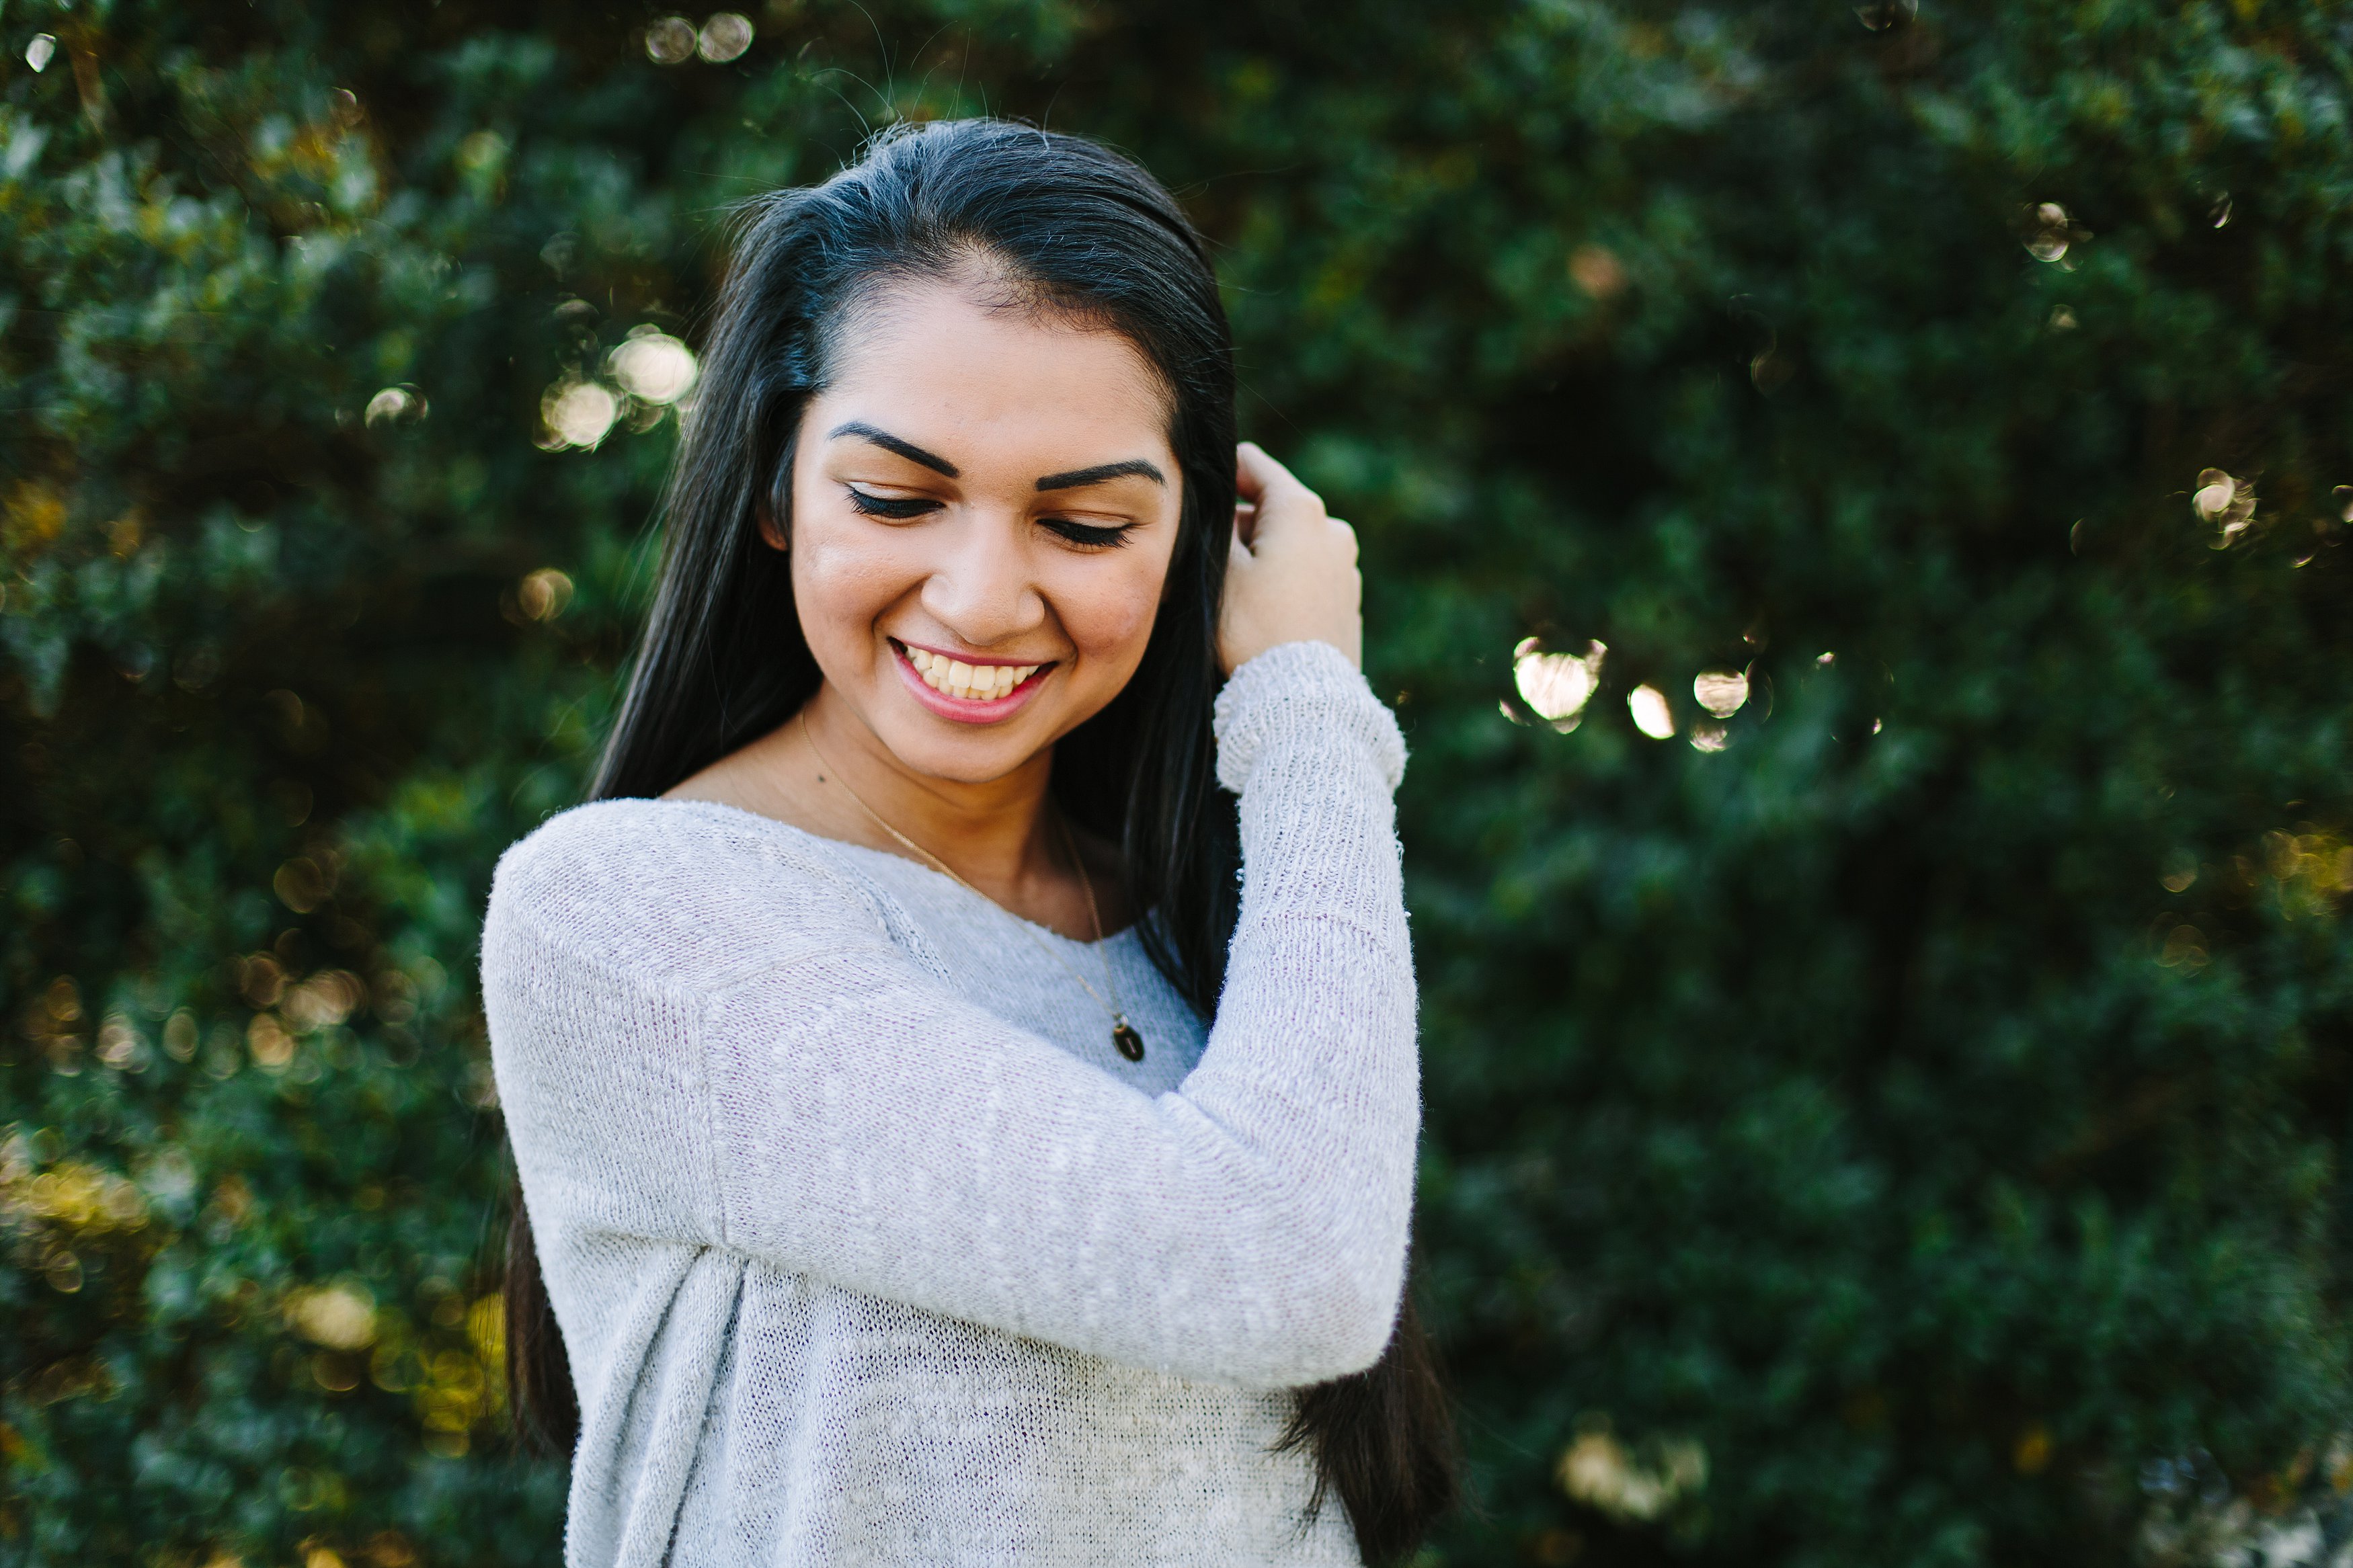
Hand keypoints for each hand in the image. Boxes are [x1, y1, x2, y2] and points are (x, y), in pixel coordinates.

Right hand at [1218, 442, 1362, 675]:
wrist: (1303, 700)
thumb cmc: (1254, 630)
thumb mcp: (1222, 571)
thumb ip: (1220, 525)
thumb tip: (1223, 506)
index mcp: (1301, 509)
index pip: (1255, 465)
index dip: (1223, 473)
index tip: (1199, 494)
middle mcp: (1333, 528)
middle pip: (1274, 507)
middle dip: (1241, 526)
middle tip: (1205, 560)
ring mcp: (1347, 566)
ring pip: (1292, 543)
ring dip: (1263, 556)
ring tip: (1232, 592)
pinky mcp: (1349, 599)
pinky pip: (1309, 574)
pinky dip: (1285, 580)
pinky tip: (1263, 613)